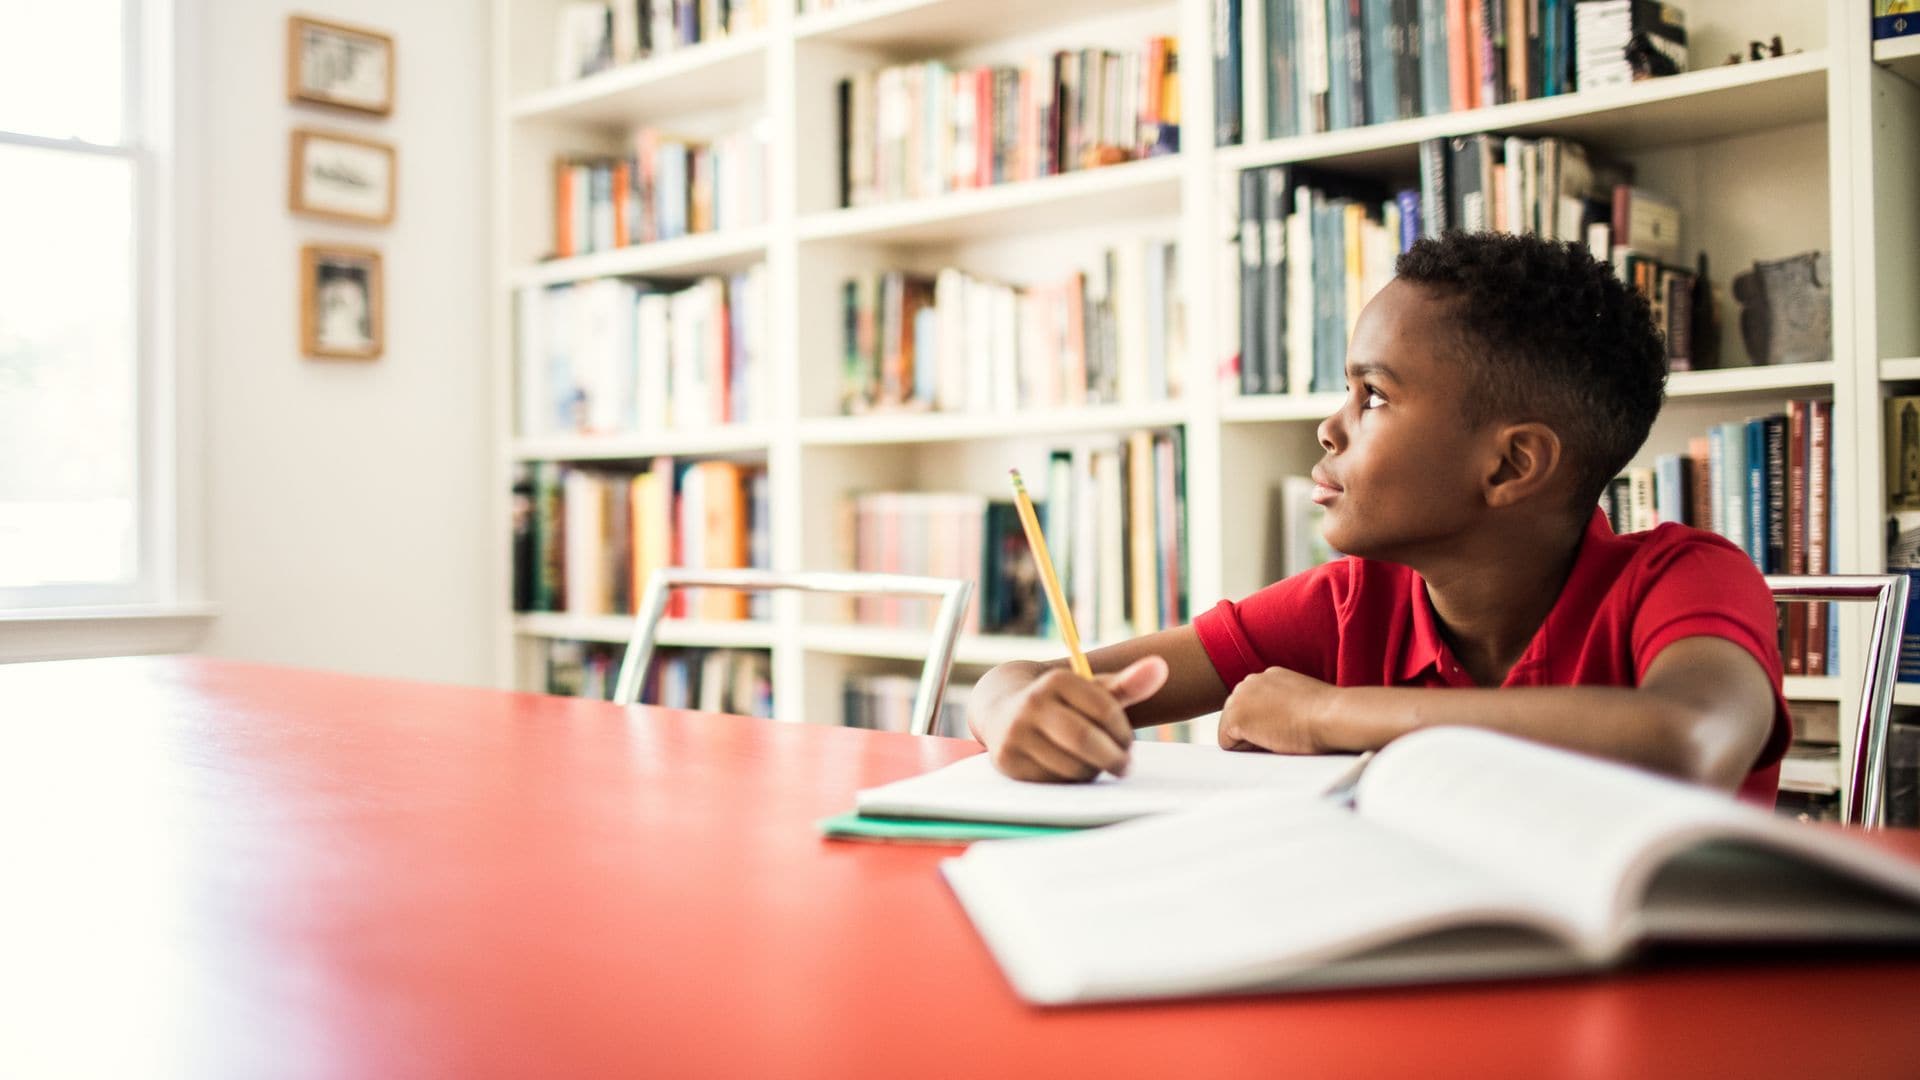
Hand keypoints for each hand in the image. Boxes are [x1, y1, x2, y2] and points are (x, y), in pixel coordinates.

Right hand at [980, 657, 1168, 781]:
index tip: (1127, 742)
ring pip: (1072, 766)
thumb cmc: (1061, 703)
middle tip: (1124, 765)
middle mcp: (1032, 704)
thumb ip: (1127, 684)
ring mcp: (1016, 733)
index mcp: (1057, 680)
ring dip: (1093, 771)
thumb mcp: (1091, 690)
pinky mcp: (1008, 762)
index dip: (1123, 732)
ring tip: (1094, 764)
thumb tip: (1161, 668)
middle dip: (1114, 758)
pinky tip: (1070, 770)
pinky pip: (1053, 782)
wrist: (1001, 710)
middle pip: (1086, 741)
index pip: (1105, 710)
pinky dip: (1070, 781)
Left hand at [1217, 666, 1337, 753]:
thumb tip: (1272, 723)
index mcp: (1268, 677)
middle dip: (1254, 730)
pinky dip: (1245, 750)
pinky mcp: (1235, 717)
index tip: (1287, 726)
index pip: (1252, 706)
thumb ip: (1282, 705)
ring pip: (1232, 729)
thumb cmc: (1327, 715)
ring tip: (1280, 735)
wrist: (1332, 715)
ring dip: (1251, 738)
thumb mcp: (1301, 701)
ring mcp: (1239, 697)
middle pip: (1238, 716)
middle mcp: (1250, 681)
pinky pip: (1228, 743)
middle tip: (1284, 733)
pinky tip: (1270, 741)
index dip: (1266, 724)